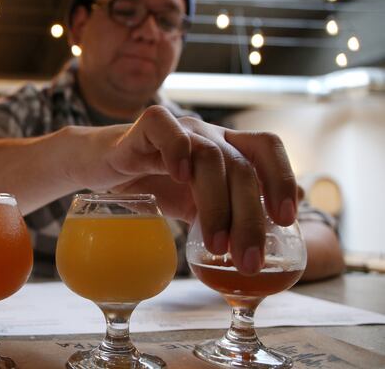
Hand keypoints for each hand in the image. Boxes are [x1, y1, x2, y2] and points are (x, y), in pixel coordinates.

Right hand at [66, 106, 297, 274]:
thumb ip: (226, 215)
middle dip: (250, 217)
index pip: (266, 149)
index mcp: (226, 148)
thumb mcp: (194, 204)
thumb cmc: (150, 185)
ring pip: (210, 156)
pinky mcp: (145, 127)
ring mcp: (179, 128)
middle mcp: (207, 134)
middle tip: (248, 259)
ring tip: (215, 244)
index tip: (285, 221)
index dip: (282, 179)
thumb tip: (270, 241)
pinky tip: (180, 179)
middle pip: (241, 166)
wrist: (100, 166)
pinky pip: (166, 128)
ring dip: (218, 205)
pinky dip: (177, 151)